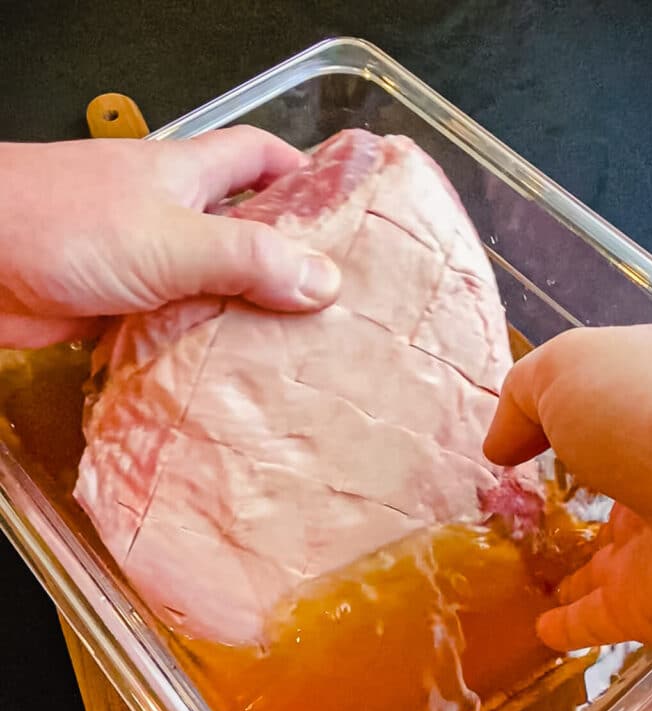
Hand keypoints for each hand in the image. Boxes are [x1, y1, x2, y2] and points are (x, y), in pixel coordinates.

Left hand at [0, 128, 340, 348]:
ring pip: (212, 284)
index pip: (259, 157)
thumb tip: (325, 281)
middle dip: (286, 259)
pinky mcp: (122, 307)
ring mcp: (145, 262)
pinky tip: (233, 373)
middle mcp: (170, 213)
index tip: (346, 211)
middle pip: (243, 228)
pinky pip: (178, 324)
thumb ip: (248, 258)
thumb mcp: (173, 238)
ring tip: (298, 347)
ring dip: (246, 313)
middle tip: (333, 302)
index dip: (304, 174)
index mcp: (187, 173)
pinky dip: (203, 345)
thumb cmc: (66, 225)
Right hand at [484, 325, 651, 656]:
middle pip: (612, 494)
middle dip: (574, 503)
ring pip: (607, 562)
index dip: (569, 422)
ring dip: (570, 570)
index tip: (522, 440)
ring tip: (522, 572)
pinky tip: (537, 627)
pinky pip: (596, 622)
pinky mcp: (646, 608)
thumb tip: (499, 446)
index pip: (610, 417)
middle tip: (519, 513)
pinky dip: (567, 627)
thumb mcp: (571, 369)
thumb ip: (524, 397)